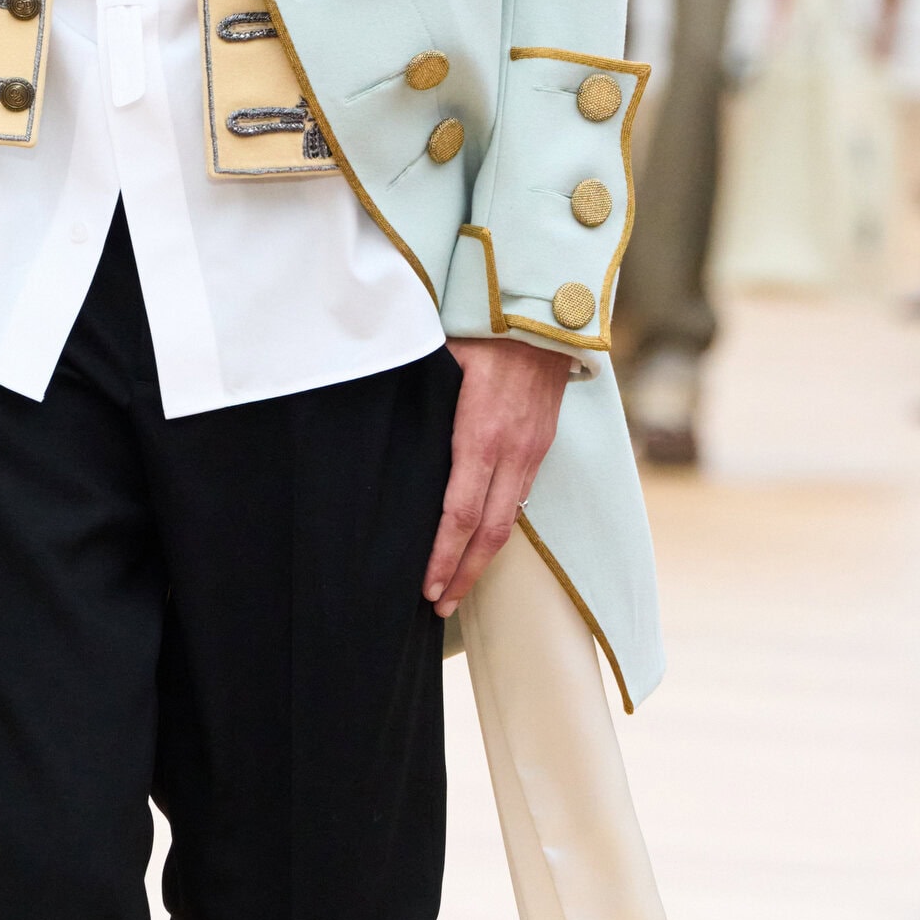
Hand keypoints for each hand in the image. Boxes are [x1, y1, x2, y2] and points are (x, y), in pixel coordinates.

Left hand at [423, 337, 568, 617]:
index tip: (427, 587)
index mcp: (480, 434)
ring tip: (458, 586)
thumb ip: (415, 396)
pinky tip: (481, 540)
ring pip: (509, 521)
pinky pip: (520, 497)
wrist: (545, 312)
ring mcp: (532, 451)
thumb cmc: (483, 329)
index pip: (460, 514)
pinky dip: (499, 528)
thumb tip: (374, 417)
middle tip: (439, 607)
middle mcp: (512, 452)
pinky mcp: (542, 445)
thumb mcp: (440, 359)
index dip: (443, 556)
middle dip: (464, 575)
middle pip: (490, 533)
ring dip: (483, 558)